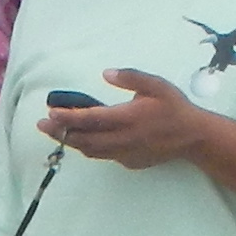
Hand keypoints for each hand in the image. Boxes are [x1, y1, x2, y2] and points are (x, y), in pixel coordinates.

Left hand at [43, 67, 213, 168]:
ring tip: (56, 133)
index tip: (51, 113)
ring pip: (92, 151)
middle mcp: (123, 139)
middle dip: (60, 132)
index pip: (91, 119)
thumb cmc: (174, 107)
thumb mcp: (156, 85)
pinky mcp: (130, 162)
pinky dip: (89, 149)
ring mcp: (126, 153)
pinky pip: (104, 156)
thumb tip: (105, 74)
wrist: (193, 137)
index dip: (68, 117)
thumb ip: (130, 77)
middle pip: (84, 139)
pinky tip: (83, 141)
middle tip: (42, 125)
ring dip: (72, 142)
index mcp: (128, 118)